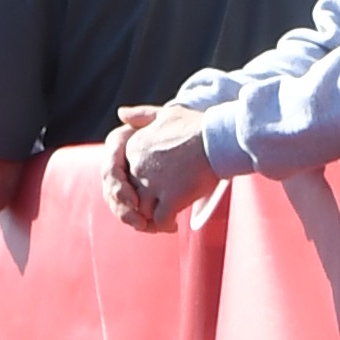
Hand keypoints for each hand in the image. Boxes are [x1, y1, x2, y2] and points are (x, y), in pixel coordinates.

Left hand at [103, 110, 212, 229]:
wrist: (218, 138)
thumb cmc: (197, 126)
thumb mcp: (165, 114)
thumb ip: (141, 116)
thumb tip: (120, 113)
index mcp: (134, 148)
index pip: (127, 176)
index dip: (140, 187)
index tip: (154, 192)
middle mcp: (138, 166)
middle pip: (133, 195)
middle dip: (144, 206)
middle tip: (158, 212)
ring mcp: (153, 183)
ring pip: (143, 211)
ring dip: (153, 219)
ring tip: (167, 221)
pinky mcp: (170, 198)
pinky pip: (161, 220)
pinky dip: (166, 225)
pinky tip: (175, 225)